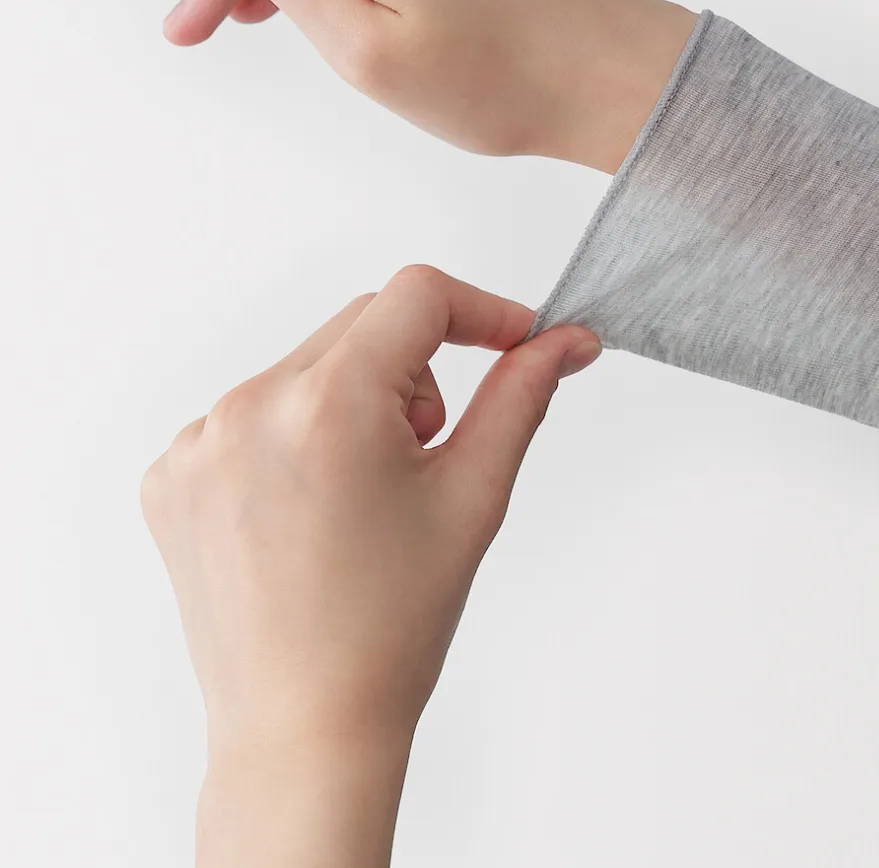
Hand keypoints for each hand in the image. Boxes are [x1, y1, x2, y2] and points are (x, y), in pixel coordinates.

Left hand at [139, 265, 600, 866]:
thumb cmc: (391, 627)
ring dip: (354, 403)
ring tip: (361, 498)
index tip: (515, 343)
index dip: (482, 311)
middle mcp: (249, 408)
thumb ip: (522, 396)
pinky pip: (255, 410)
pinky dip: (297, 436)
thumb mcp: (474, 495)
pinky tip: (311, 511)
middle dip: (415, 374)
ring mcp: (200, 440)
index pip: (418, 295)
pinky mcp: (174, 471)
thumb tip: (563, 342)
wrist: (305, 725)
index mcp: (329, 406)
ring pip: (310, 367)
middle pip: (363, 326)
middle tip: (425, 457)